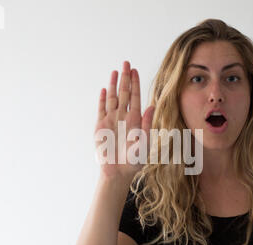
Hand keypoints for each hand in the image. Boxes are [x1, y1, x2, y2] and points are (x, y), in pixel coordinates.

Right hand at [94, 61, 154, 180]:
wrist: (119, 172)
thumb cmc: (134, 160)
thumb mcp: (144, 142)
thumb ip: (147, 124)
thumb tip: (152, 106)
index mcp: (135, 119)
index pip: (135, 97)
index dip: (135, 83)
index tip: (135, 70)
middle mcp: (123, 117)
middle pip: (123, 93)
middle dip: (125, 78)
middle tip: (126, 63)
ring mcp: (111, 120)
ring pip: (112, 98)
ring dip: (113, 85)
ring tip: (115, 71)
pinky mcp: (100, 127)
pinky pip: (101, 109)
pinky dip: (102, 99)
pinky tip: (104, 89)